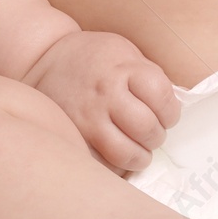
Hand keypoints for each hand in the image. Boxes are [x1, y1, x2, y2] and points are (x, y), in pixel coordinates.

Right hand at [22, 31, 181, 172]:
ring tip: (139, 150)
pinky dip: (115, 167)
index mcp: (123, 68)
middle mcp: (105, 94)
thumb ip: (147, 74)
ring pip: (125, 153)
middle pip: (147, 127)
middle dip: (158, 135)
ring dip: (140, 156)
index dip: (171, 110)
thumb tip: (172, 105)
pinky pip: (101, 164)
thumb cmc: (94, 57)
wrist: (45, 59)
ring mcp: (87, 118)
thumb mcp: (124, 51)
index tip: (168, 115)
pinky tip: (118, 156)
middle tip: (153, 133)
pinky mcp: (74, 136)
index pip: (161, 95)